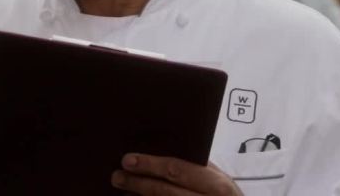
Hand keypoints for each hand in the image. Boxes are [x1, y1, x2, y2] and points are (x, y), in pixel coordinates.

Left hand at [112, 153, 243, 194]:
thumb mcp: (218, 178)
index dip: (150, 165)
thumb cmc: (223, 194)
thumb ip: (195, 166)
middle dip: (138, 184)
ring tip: (123, 191)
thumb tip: (157, 149)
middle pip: (165, 192)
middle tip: (116, 176)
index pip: (177, 170)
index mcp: (216, 184)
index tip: (127, 160)